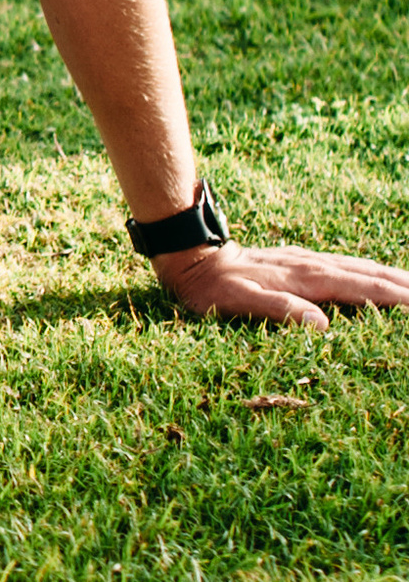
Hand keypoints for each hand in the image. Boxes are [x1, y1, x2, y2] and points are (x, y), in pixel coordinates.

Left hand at [154, 240, 408, 329]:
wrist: (193, 256)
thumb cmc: (213, 288)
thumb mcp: (239, 303)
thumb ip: (281, 311)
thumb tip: (323, 324)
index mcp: (308, 279)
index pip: (365, 289)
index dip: (398, 298)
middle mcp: (314, 265)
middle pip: (371, 274)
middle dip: (405, 285)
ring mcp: (308, 260)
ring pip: (361, 267)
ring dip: (392, 277)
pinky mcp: (299, 261)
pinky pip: (345, 266)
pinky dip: (369, 272)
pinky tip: (374, 276)